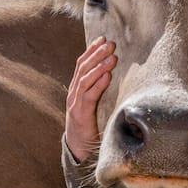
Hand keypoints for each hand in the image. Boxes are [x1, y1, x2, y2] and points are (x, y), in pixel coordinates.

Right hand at [65, 37, 116, 163]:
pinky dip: (98, 84)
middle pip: (83, 68)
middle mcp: (74, 93)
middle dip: (97, 53)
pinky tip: (107, 76)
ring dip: (99, 66)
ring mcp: (75, 103)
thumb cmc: (90, 124)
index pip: (82, 64)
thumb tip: (113, 72)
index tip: (102, 38)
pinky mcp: (80, 114)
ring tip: (112, 57)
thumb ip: (99, 89)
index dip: (91, 50)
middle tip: (111, 43)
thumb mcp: (94, 103)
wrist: (78, 149)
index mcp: (77, 88)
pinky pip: (89, 96)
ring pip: (85, 79)